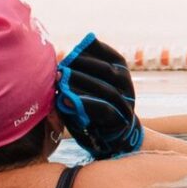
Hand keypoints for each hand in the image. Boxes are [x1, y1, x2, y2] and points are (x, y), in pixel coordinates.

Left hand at [55, 35, 143, 158]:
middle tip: (59, 68)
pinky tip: (67, 100)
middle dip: (82, 67)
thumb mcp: (94, 84)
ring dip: (80, 83)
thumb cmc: (95, 104)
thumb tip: (61, 61)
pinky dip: (85, 103)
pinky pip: (103, 109)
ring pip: (105, 89)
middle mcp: (127, 85)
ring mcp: (125, 103)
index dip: (91, 52)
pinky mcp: (118, 120)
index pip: (110, 56)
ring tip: (60, 80)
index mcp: (122, 71)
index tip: (70, 53)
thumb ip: (83, 72)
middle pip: (106, 70)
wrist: (113, 134)